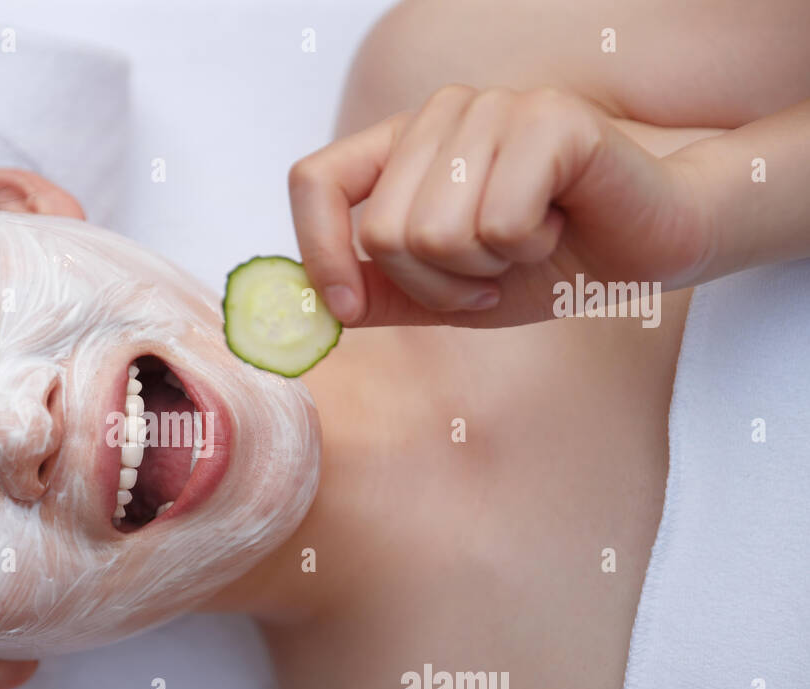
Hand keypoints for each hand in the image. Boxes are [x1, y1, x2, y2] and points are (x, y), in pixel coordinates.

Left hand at [288, 85, 713, 327]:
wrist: (644, 247)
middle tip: (490, 275)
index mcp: (405, 145)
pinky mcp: (549, 119)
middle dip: (439, 285)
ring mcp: (494, 109)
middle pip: (383, 232)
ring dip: (486, 269)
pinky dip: (529, 248)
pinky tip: (559, 225)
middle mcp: (442, 114)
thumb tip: (311, 310)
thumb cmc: (547, 263)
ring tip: (527, 247)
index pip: (315, 179)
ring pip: (436, 233)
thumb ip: (380, 294)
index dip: (318, 251)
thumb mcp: (445, 293)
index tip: (347, 311)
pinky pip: (498, 223)